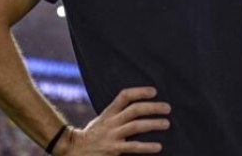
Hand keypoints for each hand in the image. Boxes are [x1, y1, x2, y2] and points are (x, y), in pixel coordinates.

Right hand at [55, 86, 170, 155]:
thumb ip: (118, 114)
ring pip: (135, 126)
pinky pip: (133, 147)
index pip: (124, 96)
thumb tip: (138, 109)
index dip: (140, 91)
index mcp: (109, 112)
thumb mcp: (103, 120)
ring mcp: (112, 135)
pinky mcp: (113, 149)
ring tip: (166, 123)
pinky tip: (158, 147)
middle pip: (134, 110)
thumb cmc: (93, 135)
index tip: (154, 91)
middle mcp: (111, 122)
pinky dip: (146, 146)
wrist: (73, 150)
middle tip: (168, 108)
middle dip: (152, 107)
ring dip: (153, 124)